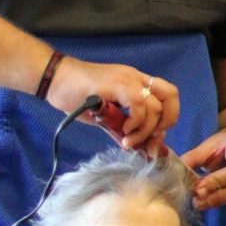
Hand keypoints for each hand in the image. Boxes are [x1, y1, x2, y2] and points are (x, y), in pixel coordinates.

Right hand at [46, 55, 179, 153]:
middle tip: (150, 139)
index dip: (166, 119)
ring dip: (146, 130)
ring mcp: (127, 79)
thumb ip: (121, 127)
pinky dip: (136, 123)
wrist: (55, 79)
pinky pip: (139, 105)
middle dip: (166, 122)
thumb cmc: (75, 95)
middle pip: (171, 96)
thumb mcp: (104, 115)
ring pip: (155, 106)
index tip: (153, 140)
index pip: (166, 96)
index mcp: (135, 82)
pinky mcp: (116, 85)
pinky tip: (123, 131)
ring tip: (128, 140)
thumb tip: (137, 147)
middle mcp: (136, 78)